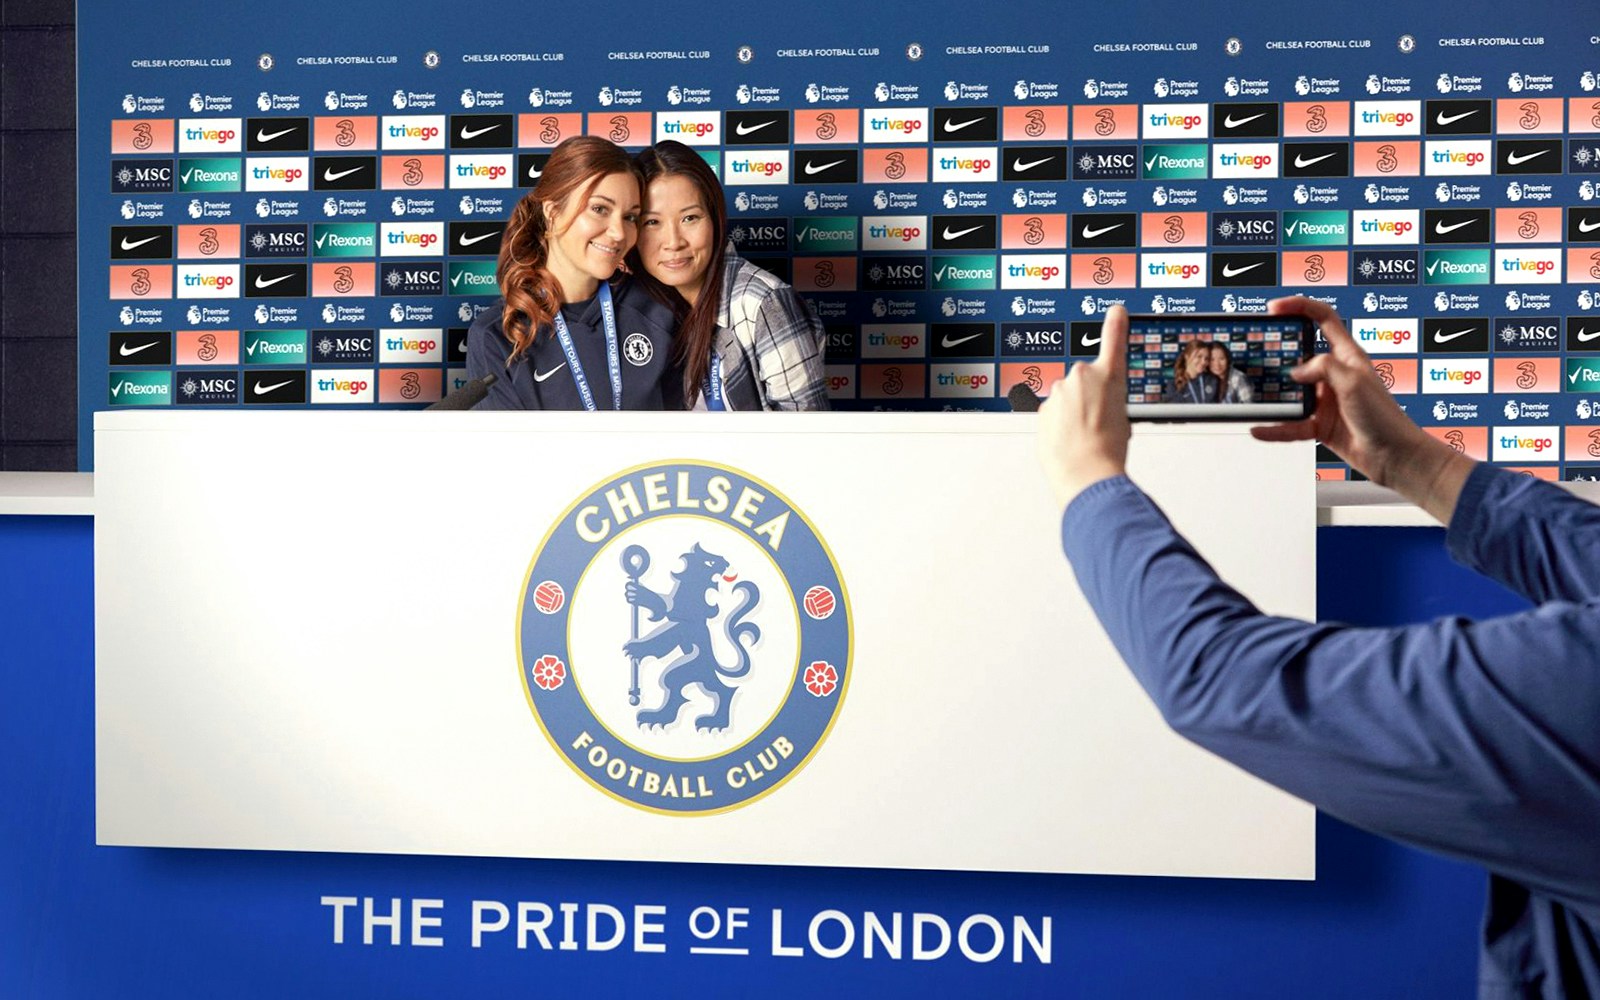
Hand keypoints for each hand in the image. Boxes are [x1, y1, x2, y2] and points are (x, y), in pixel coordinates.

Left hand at [1037, 305, 1130, 506]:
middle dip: (1089, 397)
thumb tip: (1096, 405)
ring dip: (1072, 413)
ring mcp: (1058, 393)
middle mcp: (1080, 377)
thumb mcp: (1123, 418)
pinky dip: (1059, 425)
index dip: (1115, 324)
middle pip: (1084, 381)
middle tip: (1099, 421)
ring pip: (1066, 398)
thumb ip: (1107, 400)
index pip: (1113, 341)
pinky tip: (1069, 441)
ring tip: (1084, 436)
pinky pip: (1053, 414)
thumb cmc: (1108, 450)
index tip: (1116, 311)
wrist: (1085, 472)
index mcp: (1109, 376)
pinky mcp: (1042, 409)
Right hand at [1251, 296, 1473, 520]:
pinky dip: (1276, 428)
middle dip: (1277, 354)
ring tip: (1254, 394)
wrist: (1395, 457)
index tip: (1274, 308)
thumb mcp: (1353, 381)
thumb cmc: (1385, 417)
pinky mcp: (1320, 425)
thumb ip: (1322, 367)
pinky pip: (1291, 425)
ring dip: (1274, 394)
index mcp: (1347, 356)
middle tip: (1257, 354)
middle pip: (1300, 356)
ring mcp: (1326, 401)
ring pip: (1291, 392)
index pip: (1323, 319)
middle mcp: (1334, 375)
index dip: (1299, 308)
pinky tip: (1260, 429)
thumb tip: (1295, 372)